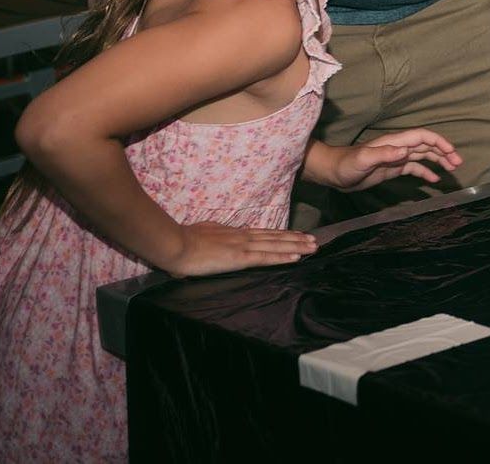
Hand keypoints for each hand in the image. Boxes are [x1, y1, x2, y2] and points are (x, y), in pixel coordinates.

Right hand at [164, 221, 317, 276]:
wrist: (175, 244)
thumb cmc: (182, 243)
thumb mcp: (202, 236)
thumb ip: (212, 241)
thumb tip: (212, 244)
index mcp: (233, 232)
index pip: (262, 233)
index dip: (280, 234)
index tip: (295, 234)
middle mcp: (242, 235)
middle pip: (274, 236)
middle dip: (296, 238)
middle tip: (314, 240)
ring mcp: (243, 245)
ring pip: (276, 245)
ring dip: (296, 246)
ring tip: (312, 247)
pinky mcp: (240, 257)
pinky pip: (266, 257)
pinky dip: (283, 256)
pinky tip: (296, 257)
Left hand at [330, 128, 462, 191]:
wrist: (334, 172)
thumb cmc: (346, 164)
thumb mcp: (364, 159)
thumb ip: (384, 153)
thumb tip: (406, 150)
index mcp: (394, 142)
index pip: (422, 137)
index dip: (438, 141)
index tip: (452, 152)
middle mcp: (398, 147)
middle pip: (427, 145)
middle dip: (444, 151)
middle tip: (458, 163)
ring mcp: (396, 157)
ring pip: (423, 156)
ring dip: (439, 160)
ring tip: (452, 169)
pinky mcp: (393, 168)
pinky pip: (414, 168)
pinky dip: (426, 172)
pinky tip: (435, 180)